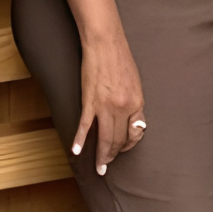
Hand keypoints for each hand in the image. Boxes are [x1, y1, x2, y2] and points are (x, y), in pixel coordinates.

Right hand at [74, 35, 146, 175]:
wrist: (105, 44)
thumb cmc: (121, 61)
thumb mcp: (136, 84)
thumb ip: (135, 106)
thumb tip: (135, 125)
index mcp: (136, 103)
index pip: (134, 133)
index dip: (128, 145)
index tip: (122, 149)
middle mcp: (123, 108)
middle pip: (117, 139)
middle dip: (113, 155)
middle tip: (107, 166)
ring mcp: (105, 106)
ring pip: (103, 138)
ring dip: (101, 156)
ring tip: (99, 167)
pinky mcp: (89, 101)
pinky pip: (85, 126)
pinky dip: (79, 139)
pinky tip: (76, 151)